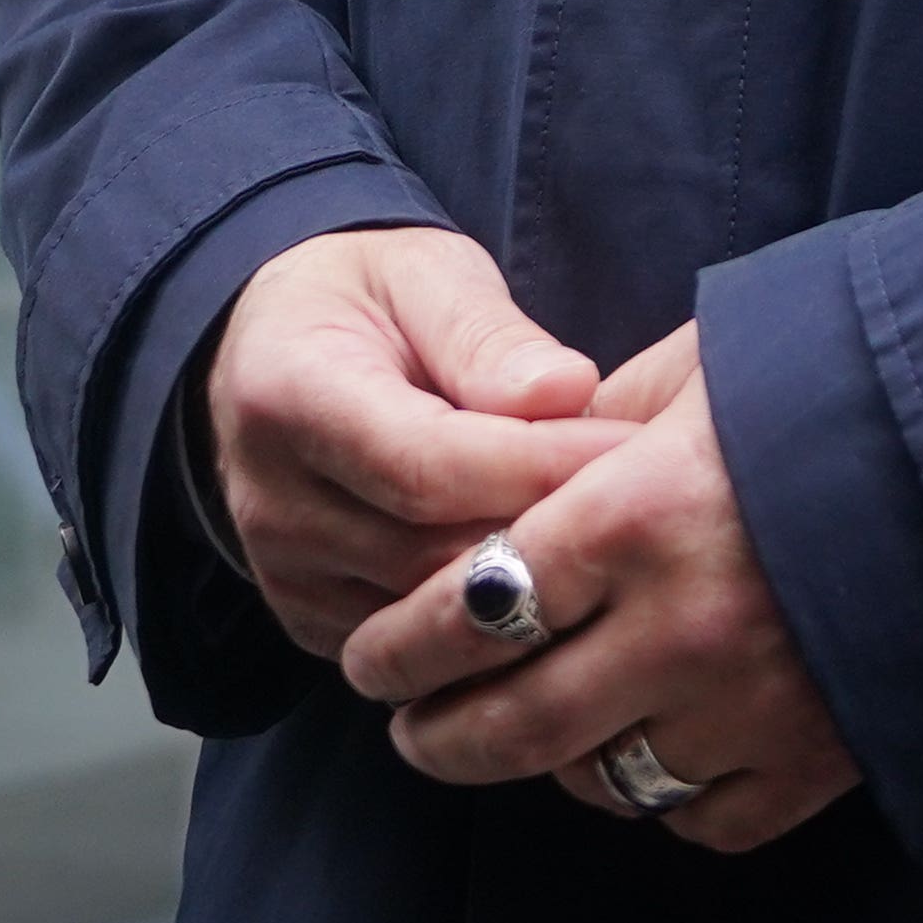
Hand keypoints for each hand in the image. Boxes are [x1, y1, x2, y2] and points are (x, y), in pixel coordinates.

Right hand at [200, 225, 621, 655]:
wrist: (273, 348)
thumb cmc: (366, 300)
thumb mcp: (428, 275)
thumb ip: (490, 337)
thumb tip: (569, 392)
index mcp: (289, 396)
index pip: (427, 465)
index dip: (539, 466)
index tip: (631, 445)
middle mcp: (273, 503)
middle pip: (435, 554)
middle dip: (549, 529)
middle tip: (649, 496)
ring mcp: (288, 577)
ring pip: (435, 617)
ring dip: (530, 581)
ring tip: (615, 533)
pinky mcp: (314, 621)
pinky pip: (421, 648)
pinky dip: (493, 619)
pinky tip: (553, 573)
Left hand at [339, 339, 862, 854]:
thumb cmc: (842, 384)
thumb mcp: (710, 365)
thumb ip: (607, 416)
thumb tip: (529, 449)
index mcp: (640, 514)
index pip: (474, 604)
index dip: (403, 645)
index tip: (368, 658)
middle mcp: (682, 625)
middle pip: (512, 721)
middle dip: (436, 734)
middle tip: (407, 728)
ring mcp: (751, 706)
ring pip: (601, 779)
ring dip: (545, 767)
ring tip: (519, 741)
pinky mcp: (817, 761)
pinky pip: (700, 816)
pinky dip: (661, 797)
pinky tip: (644, 757)